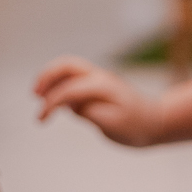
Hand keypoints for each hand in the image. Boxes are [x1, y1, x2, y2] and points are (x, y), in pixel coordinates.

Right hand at [34, 56, 160, 146]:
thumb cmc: (136, 126)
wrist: (156, 121)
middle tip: (35, 95)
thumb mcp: (112, 124)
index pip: (69, 89)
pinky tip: (55, 101)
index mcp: (102, 87)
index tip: (40, 120)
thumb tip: (69, 104)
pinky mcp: (97, 86)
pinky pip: (74, 78)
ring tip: (39, 96)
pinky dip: (60, 83)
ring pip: (69, 68)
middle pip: (67, 65)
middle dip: (46, 76)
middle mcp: (100, 78)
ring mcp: (99, 79)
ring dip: (51, 78)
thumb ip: (89, 112)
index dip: (50, 103)